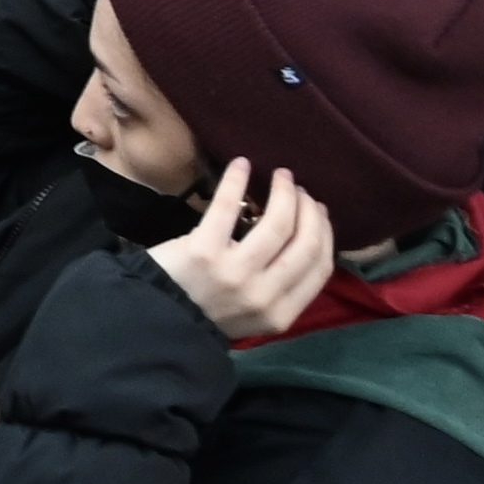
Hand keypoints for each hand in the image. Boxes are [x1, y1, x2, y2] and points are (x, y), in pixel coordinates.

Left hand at [145, 156, 340, 343]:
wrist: (158, 319)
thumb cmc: (209, 310)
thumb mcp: (256, 313)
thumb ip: (283, 286)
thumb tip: (307, 235)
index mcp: (280, 314)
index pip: (321, 268)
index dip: (325, 233)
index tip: (318, 213)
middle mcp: (263, 295)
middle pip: (306, 243)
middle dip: (309, 210)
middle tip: (300, 191)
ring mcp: (234, 273)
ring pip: (278, 223)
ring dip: (284, 192)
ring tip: (281, 176)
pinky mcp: (203, 250)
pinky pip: (228, 206)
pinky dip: (236, 180)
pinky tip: (240, 164)